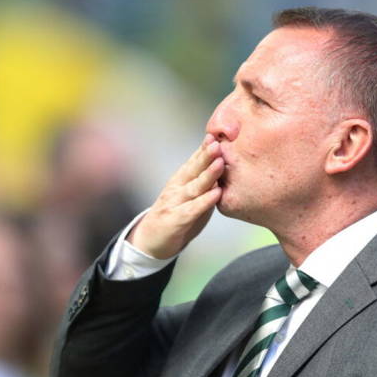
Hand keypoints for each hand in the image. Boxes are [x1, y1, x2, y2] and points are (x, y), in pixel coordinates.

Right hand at [127, 134, 223, 258]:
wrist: (151, 241)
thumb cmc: (177, 216)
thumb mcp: (191, 195)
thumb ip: (205, 182)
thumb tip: (225, 165)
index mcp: (181, 180)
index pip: (194, 161)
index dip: (204, 148)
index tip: (217, 135)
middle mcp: (177, 188)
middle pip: (193, 169)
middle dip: (206, 155)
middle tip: (218, 143)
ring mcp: (174, 204)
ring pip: (193, 187)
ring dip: (207, 174)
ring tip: (220, 163)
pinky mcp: (175, 221)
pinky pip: (192, 210)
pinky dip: (204, 201)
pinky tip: (216, 193)